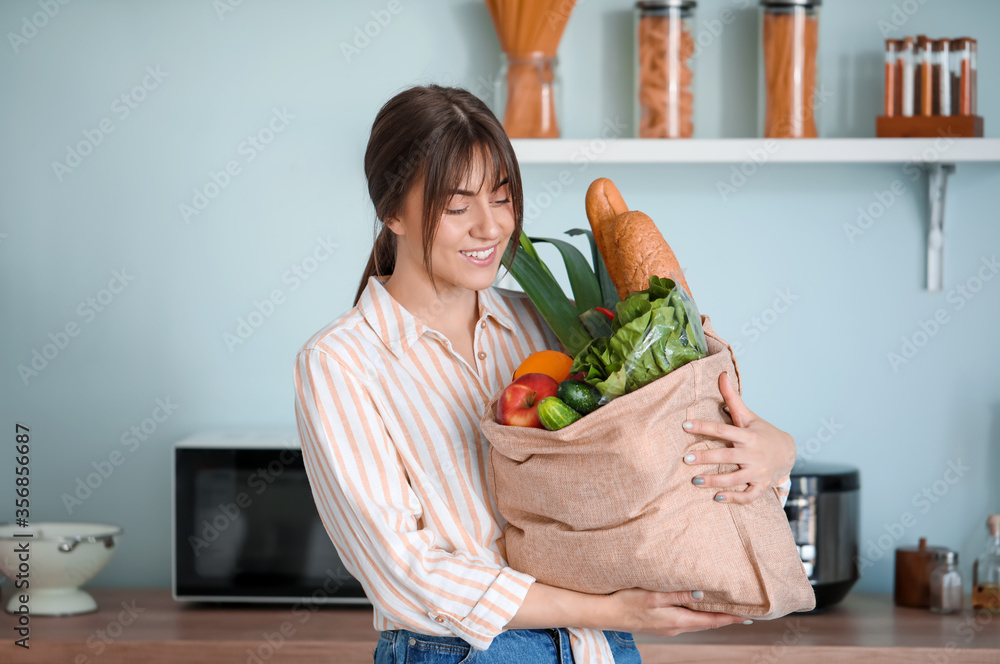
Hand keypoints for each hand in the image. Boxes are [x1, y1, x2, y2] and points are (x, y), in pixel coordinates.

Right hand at [606, 588, 749, 635]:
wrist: (606, 614)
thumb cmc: (627, 601)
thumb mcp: (653, 595)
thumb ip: (678, 594)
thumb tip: (702, 594)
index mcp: (677, 621)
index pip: (711, 621)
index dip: (731, 618)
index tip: (749, 617)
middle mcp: (675, 627)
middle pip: (707, 624)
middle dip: (725, 618)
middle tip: (743, 612)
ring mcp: (667, 628)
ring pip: (697, 623)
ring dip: (712, 618)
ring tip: (725, 610)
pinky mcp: (660, 625)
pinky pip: (686, 622)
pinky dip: (698, 617)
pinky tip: (697, 609)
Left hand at [681, 371, 795, 503]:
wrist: (789, 453)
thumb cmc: (762, 432)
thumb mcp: (748, 415)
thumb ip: (732, 398)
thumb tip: (721, 374)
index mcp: (748, 435)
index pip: (723, 430)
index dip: (703, 427)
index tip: (685, 425)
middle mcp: (753, 454)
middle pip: (727, 456)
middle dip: (706, 457)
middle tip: (685, 458)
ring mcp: (758, 472)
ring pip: (735, 479)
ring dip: (715, 481)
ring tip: (695, 480)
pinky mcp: (761, 486)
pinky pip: (748, 496)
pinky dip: (734, 498)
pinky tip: (716, 498)